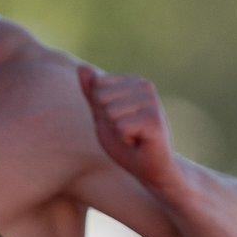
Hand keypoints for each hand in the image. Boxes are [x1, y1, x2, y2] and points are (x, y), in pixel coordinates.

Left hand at [79, 65, 182, 193]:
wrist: (152, 169)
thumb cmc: (127, 143)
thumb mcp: (102, 116)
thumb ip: (92, 93)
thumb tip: (82, 67)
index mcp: (133, 81)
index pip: (97, 86)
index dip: (101, 110)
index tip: (119, 121)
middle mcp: (145, 86)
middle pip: (101, 97)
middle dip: (107, 120)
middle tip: (126, 131)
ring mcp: (152, 101)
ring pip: (110, 112)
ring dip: (117, 131)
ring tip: (133, 136)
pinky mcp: (155, 120)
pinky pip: (120, 127)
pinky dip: (125, 140)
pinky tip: (139, 142)